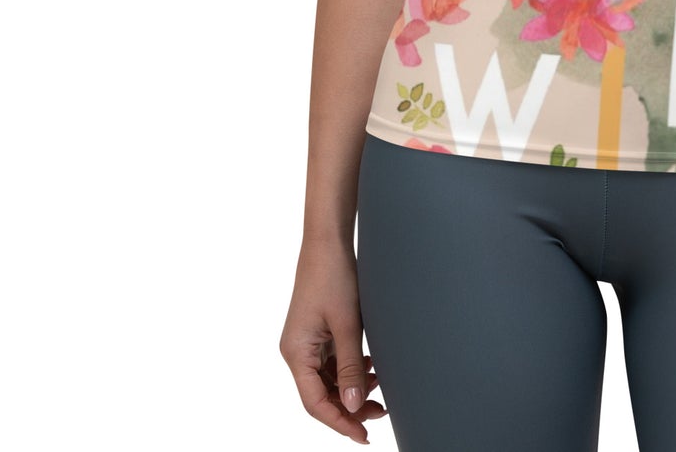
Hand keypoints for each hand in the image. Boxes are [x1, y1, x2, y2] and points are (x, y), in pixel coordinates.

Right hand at [280, 239, 389, 442]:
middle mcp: (297, 351)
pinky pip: (331, 362)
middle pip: (321, 394)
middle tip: (380, 412)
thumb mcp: (347, 324)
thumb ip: (350, 366)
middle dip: (349, 406)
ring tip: (380, 388)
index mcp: (296, 353)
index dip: (339, 422)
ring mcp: (306, 342)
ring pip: (328, 380)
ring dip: (351, 387)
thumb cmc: (334, 277)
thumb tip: (351, 405)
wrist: (328, 242)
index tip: (363, 435)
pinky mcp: (317, 333)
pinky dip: (350, 369)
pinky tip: (371, 367)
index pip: (315, 403)